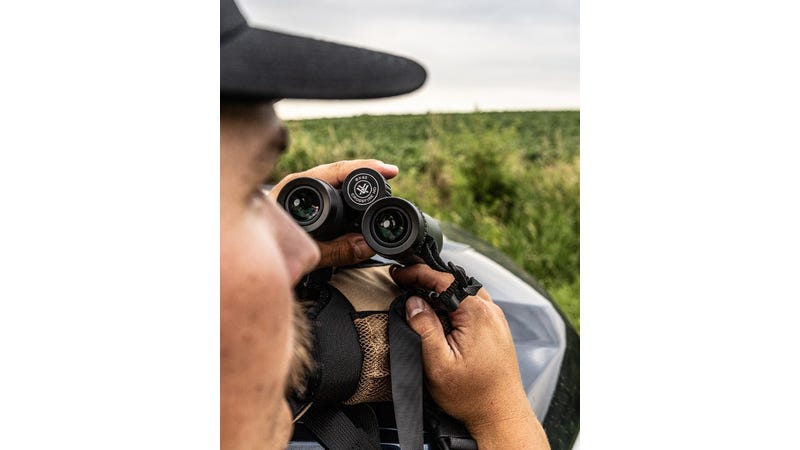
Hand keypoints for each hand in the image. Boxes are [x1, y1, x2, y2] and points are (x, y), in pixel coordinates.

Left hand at [270, 160, 398, 268]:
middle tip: (391, 172)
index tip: (388, 171)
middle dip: (366, 172)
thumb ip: (337, 250)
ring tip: (379, 181)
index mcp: (298, 186)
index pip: (339, 171)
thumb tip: (367, 246)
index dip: (366, 170)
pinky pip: (328, 190)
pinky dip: (346, 191)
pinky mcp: (303, 202)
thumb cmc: (270, 245)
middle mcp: (299, 184)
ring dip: (355, 181)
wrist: (246, 249)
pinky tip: (356, 197)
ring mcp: (301, 192)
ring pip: (333, 179)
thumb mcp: (307, 250)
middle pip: (339, 171)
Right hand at [391, 264, 549, 448]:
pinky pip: (473, 304)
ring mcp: (495, 319)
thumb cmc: (473, 396)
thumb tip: (413, 303)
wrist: (500, 414)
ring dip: (441, 289)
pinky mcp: (496, 329)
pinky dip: (454, 301)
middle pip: (455, 281)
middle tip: (404, 281)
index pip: (443, 279)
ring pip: (465, 291)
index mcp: (477, 314)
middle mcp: (490, 311)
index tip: (399, 274)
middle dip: (428, 278)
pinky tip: (441, 311)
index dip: (417, 272)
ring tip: (418, 293)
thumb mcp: (438, 364)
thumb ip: (424, 329)